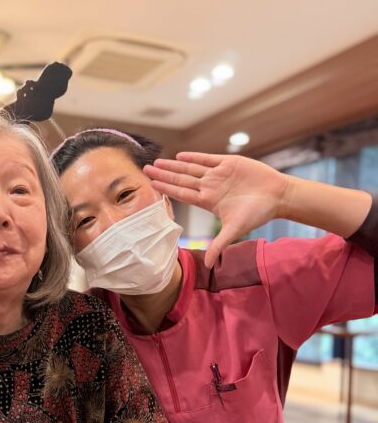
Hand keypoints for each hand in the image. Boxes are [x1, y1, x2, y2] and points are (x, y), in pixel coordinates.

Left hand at [143, 152, 289, 267]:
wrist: (278, 195)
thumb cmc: (258, 213)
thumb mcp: (235, 230)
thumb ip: (220, 245)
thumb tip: (209, 266)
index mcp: (209, 201)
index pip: (182, 194)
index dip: (166, 189)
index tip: (151, 185)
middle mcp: (210, 187)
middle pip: (181, 179)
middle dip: (163, 174)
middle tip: (145, 169)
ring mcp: (218, 174)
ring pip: (191, 168)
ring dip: (174, 165)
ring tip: (157, 161)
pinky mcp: (229, 163)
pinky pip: (207, 159)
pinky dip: (194, 157)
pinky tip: (179, 156)